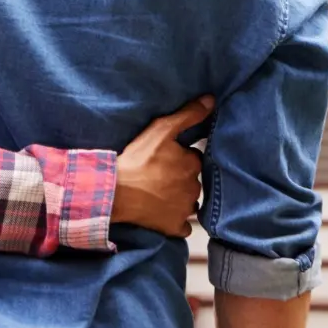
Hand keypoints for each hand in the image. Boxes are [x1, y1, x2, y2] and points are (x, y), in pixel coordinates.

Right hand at [111, 96, 213, 236]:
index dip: (181, 157)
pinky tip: (164, 213)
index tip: (167, 158)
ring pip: (189, 202)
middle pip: (192, 181)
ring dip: (180, 198)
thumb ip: (188, 115)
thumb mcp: (161, 129)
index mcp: (192, 165)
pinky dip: (176, 220)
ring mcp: (185, 210)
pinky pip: (182, 225)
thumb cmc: (138, 159)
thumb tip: (211, 100)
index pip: (193, 159)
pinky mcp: (174, 227)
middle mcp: (194, 188)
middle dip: (181, 178)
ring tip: (160, 193)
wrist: (116, 192)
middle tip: (161, 175)